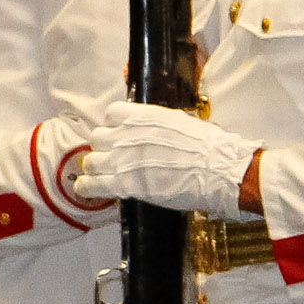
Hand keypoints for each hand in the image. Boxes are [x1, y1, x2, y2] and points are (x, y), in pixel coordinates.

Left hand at [82, 100, 253, 215]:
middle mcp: (127, 135)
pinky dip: (86, 188)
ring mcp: (122, 159)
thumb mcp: (181, 122)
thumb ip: (159, 125)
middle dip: (104, 147)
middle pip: (98, 137)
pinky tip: (87, 189)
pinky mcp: (124, 184)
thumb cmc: (208, 147)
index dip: (114, 126)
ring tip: (102, 175)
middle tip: (114, 158)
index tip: (119, 134)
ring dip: (95, 167)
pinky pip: (92, 185)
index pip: (111, 114)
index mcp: (142, 116)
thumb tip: (156, 129)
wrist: (217, 169)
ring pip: (91, 161)